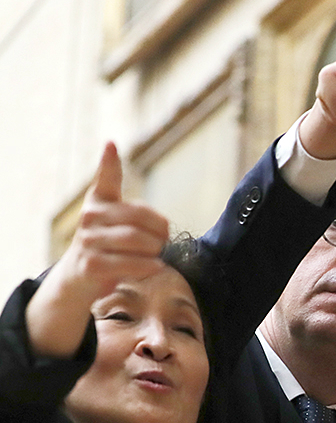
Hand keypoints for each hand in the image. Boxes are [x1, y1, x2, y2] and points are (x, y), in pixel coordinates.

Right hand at [25, 144, 169, 357]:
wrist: (81, 277)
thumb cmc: (109, 247)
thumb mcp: (117, 225)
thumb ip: (138, 217)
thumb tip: (165, 228)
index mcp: (99, 201)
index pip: (106, 179)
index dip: (108, 162)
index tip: (111, 144)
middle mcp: (90, 216)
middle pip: (137, 217)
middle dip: (160, 230)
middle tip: (166, 240)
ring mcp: (88, 240)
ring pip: (135, 239)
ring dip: (155, 249)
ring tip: (160, 255)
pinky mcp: (91, 264)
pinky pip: (129, 263)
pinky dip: (148, 265)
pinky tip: (156, 266)